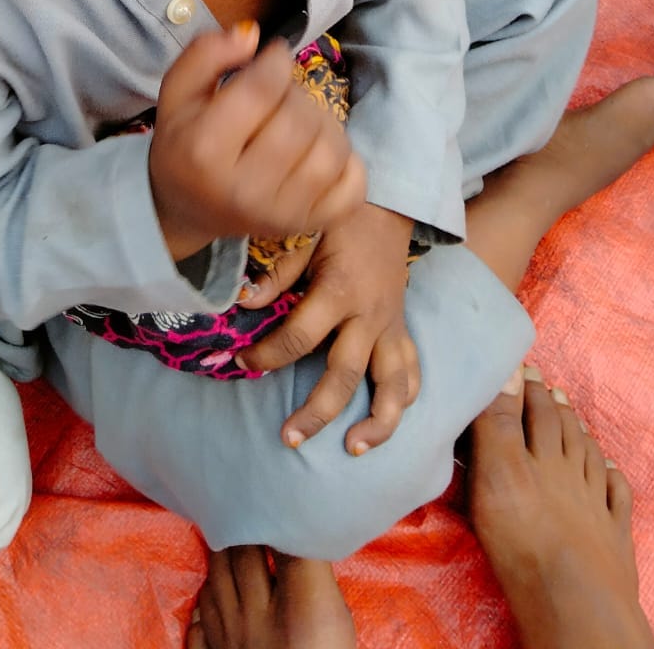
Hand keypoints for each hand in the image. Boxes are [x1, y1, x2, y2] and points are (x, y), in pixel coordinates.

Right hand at [149, 23, 366, 264]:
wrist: (185, 209)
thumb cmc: (184, 143)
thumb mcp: (178, 91)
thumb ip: (206, 53)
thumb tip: (252, 36)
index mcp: (205, 151)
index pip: (263, 89)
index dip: (277, 61)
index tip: (273, 58)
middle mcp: (245, 189)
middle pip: (299, 120)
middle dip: (296, 92)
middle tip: (279, 95)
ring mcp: (281, 214)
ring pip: (332, 150)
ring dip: (323, 122)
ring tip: (299, 121)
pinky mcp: (309, 225)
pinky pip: (353, 186)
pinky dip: (348, 161)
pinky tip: (318, 152)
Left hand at [238, 203, 419, 454]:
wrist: (390, 204)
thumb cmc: (342, 219)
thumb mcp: (307, 233)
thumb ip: (278, 271)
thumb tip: (244, 301)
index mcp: (340, 290)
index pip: (299, 336)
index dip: (267, 355)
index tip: (242, 363)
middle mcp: (369, 315)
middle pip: (344, 375)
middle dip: (316, 412)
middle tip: (288, 438)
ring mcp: (390, 326)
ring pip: (392, 385)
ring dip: (377, 421)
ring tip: (352, 448)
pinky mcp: (402, 328)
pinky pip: (412, 370)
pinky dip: (404, 398)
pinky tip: (385, 419)